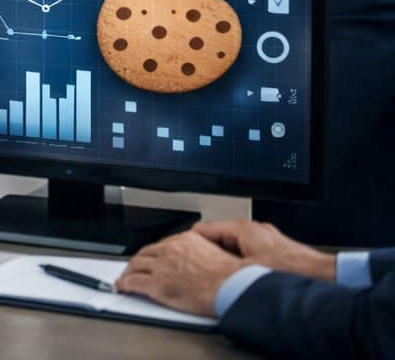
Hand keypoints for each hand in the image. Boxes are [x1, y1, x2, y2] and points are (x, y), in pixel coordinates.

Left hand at [116, 230, 249, 316]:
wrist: (233, 288)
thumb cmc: (232, 277)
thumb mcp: (219, 253)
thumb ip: (204, 251)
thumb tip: (204, 257)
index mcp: (186, 240)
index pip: (163, 244)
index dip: (156, 253)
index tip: (154, 258)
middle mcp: (170, 250)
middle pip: (146, 253)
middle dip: (139, 260)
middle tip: (134, 267)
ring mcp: (161, 266)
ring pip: (136, 265)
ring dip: (129, 271)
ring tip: (126, 276)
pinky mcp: (156, 284)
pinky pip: (133, 282)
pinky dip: (124, 284)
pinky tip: (121, 287)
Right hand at [191, 218, 335, 279]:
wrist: (326, 278)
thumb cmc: (293, 270)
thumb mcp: (245, 271)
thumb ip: (219, 266)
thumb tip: (199, 273)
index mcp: (242, 228)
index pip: (201, 229)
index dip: (187, 244)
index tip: (182, 256)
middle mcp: (253, 229)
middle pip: (216, 239)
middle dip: (207, 255)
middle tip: (201, 271)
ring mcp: (264, 239)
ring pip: (232, 247)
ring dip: (225, 262)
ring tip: (224, 278)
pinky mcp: (275, 250)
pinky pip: (246, 254)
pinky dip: (240, 265)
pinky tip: (244, 280)